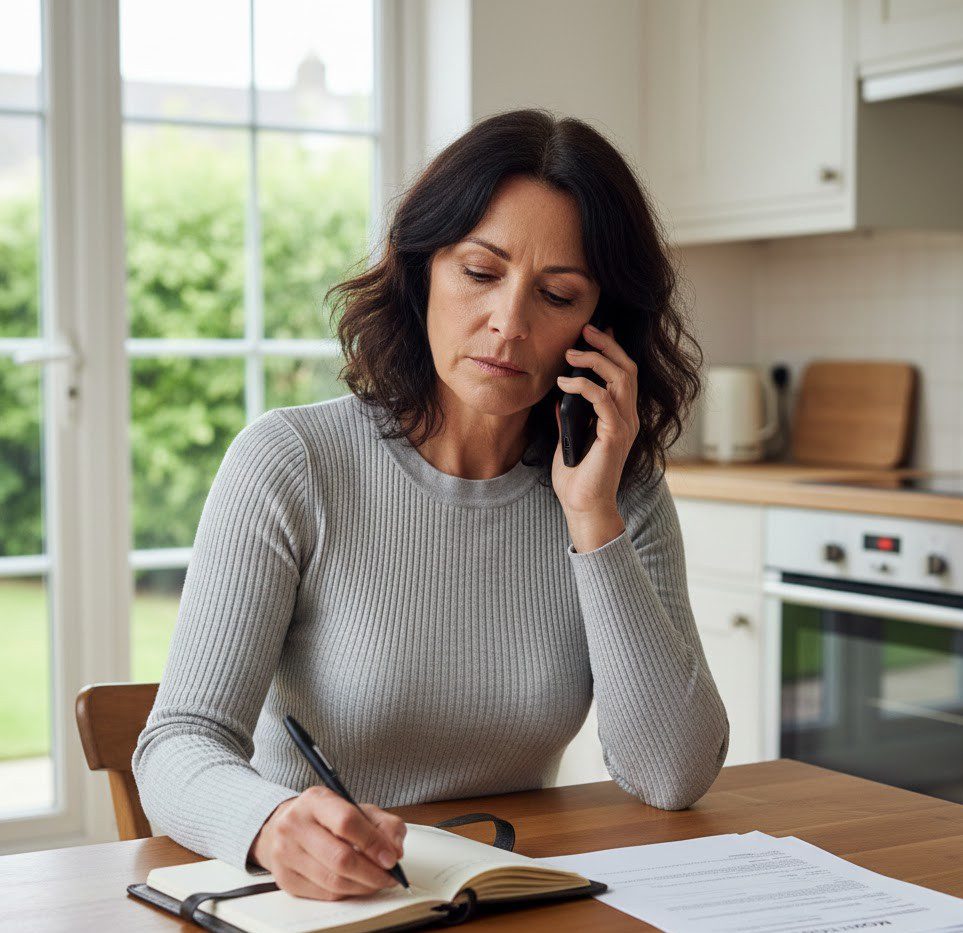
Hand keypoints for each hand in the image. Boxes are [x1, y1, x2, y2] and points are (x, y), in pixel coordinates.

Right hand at [249, 786, 406, 899]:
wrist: (285, 826)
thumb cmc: (325, 817)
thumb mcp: (356, 807)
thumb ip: (383, 823)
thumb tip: (395, 849)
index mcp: (315, 800)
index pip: (347, 822)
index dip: (373, 843)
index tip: (391, 857)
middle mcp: (295, 825)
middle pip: (340, 857)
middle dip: (372, 872)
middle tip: (389, 875)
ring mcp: (286, 854)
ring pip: (333, 881)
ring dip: (363, 885)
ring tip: (378, 881)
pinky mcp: (286, 879)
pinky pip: (325, 894)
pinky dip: (348, 892)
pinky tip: (357, 884)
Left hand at [553, 323, 639, 544]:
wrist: (583, 506)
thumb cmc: (577, 477)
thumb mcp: (568, 438)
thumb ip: (568, 417)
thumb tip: (559, 395)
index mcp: (621, 416)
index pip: (624, 373)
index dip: (611, 349)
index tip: (591, 333)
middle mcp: (628, 418)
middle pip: (627, 368)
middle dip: (607, 344)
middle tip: (585, 330)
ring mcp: (625, 426)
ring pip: (620, 378)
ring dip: (595, 360)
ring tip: (570, 354)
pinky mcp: (615, 435)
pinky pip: (603, 400)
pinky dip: (583, 386)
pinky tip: (564, 383)